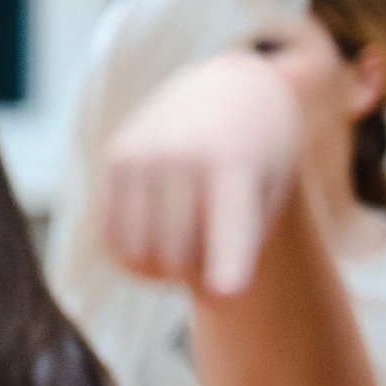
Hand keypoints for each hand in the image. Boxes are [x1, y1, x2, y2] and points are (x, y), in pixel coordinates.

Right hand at [101, 52, 306, 296]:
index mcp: (233, 158)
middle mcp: (179, 151)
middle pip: (178, 254)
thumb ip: (245, 242)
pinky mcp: (115, 160)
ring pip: (138, 252)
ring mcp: (140, 154)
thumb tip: (214, 293)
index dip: (226, 259)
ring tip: (186, 256)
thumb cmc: (260, 154)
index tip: (228, 294)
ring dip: (162, 271)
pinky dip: (134, 258)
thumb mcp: (272, 190)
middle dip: (196, 272)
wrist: (229, 91)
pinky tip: (158, 246)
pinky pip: (113, 238)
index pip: (227, 220)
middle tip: (213, 257)